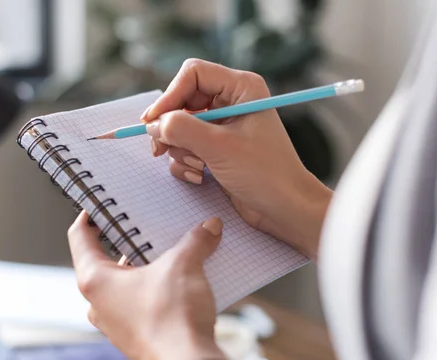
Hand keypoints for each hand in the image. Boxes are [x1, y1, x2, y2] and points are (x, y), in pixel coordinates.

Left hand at [68, 212, 256, 359]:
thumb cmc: (171, 318)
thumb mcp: (183, 266)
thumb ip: (195, 241)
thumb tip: (209, 227)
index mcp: (95, 280)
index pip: (80, 238)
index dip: (89, 216)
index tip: (99, 203)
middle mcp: (98, 302)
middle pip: (105, 260)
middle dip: (127, 240)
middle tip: (146, 223)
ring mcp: (115, 322)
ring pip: (124, 283)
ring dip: (144, 266)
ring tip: (169, 250)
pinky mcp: (134, 335)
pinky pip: (138, 302)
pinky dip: (154, 287)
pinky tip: (179, 280)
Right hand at [142, 59, 331, 259]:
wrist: (285, 208)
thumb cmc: (264, 174)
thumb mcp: (218, 147)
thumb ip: (181, 129)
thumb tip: (152, 123)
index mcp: (241, 88)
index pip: (192, 74)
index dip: (169, 96)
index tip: (152, 121)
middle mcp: (231, 101)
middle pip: (182, 100)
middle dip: (171, 128)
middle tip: (159, 149)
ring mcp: (222, 125)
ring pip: (180, 126)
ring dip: (180, 150)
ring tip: (197, 167)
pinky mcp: (216, 148)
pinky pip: (186, 146)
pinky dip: (185, 162)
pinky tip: (199, 177)